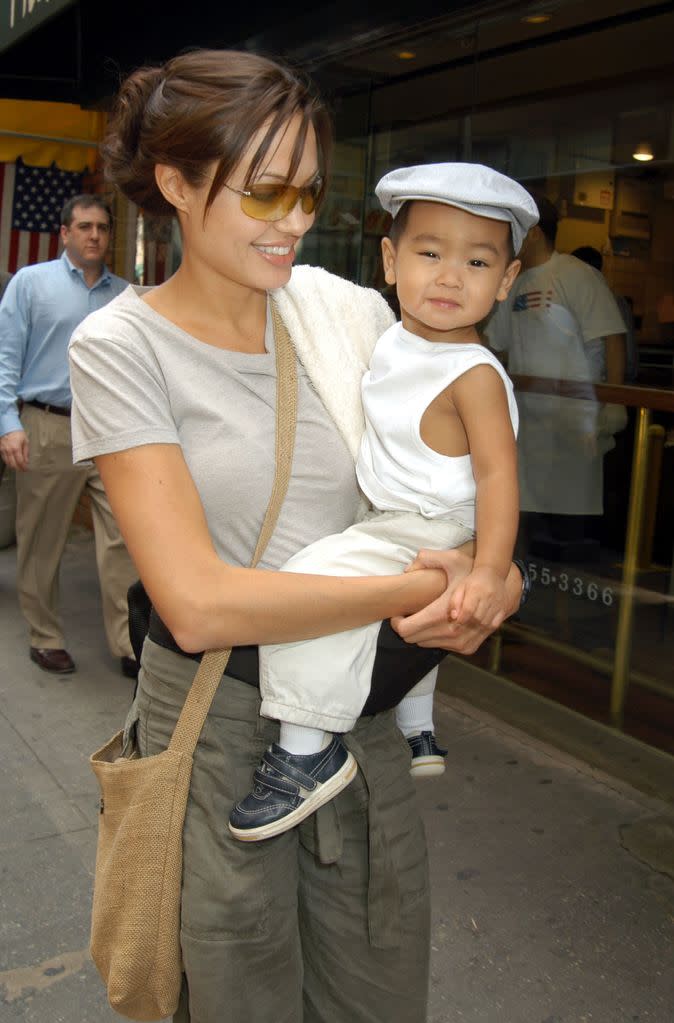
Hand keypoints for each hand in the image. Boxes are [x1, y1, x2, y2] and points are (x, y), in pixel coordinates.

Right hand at [0, 430, 28, 470]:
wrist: (8, 426)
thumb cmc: (17, 433)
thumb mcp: (25, 441)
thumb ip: (26, 452)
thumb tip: (26, 461)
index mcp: (16, 448)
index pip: (20, 462)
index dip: (23, 467)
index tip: (26, 469)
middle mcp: (9, 451)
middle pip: (13, 464)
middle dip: (18, 469)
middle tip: (22, 469)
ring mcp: (3, 450)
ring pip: (7, 463)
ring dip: (13, 466)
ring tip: (18, 467)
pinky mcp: (0, 450)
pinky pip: (4, 459)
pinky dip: (8, 462)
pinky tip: (12, 462)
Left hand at [391, 550, 521, 655]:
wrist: (500, 590)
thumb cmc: (471, 573)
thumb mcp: (452, 559)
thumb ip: (427, 558)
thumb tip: (408, 571)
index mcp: (442, 613)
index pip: (407, 630)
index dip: (397, 622)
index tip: (398, 613)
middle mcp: (451, 632)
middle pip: (413, 638)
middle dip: (408, 627)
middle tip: (409, 613)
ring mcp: (460, 643)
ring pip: (425, 644)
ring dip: (421, 633)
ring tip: (423, 616)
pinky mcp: (467, 648)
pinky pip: (440, 647)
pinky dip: (435, 637)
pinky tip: (438, 623)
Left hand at [449, 565, 507, 628]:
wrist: (493, 574)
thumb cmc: (473, 582)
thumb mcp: (460, 587)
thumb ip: (455, 602)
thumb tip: (454, 617)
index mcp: (476, 589)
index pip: (468, 610)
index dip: (461, 620)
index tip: (455, 624)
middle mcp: (488, 596)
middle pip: (477, 618)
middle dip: (468, 624)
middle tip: (462, 624)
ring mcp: (497, 603)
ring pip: (486, 622)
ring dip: (476, 626)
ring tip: (471, 624)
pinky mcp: (503, 608)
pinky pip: (495, 624)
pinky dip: (487, 627)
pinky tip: (481, 624)